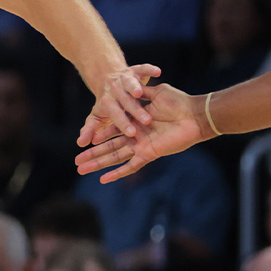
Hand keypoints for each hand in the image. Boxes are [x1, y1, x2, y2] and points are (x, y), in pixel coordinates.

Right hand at [74, 83, 204, 182]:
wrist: (194, 114)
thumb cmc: (178, 102)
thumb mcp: (155, 93)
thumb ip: (142, 93)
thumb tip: (132, 91)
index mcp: (136, 123)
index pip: (111, 131)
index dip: (97, 136)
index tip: (84, 141)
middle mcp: (136, 136)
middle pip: (108, 148)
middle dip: (92, 155)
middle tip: (76, 162)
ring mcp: (141, 146)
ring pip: (113, 157)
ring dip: (97, 164)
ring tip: (80, 169)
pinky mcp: (148, 153)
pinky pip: (130, 166)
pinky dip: (116, 173)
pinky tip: (103, 179)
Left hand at [77, 63, 159, 146]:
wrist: (107, 77)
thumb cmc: (106, 103)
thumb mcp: (96, 116)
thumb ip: (90, 129)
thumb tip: (80, 143)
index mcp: (108, 103)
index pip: (116, 115)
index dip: (124, 123)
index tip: (132, 133)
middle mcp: (116, 91)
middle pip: (126, 101)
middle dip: (135, 110)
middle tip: (146, 121)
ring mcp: (125, 79)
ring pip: (130, 83)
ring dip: (135, 87)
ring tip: (140, 93)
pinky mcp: (135, 70)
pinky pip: (142, 68)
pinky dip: (149, 69)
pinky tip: (157, 72)